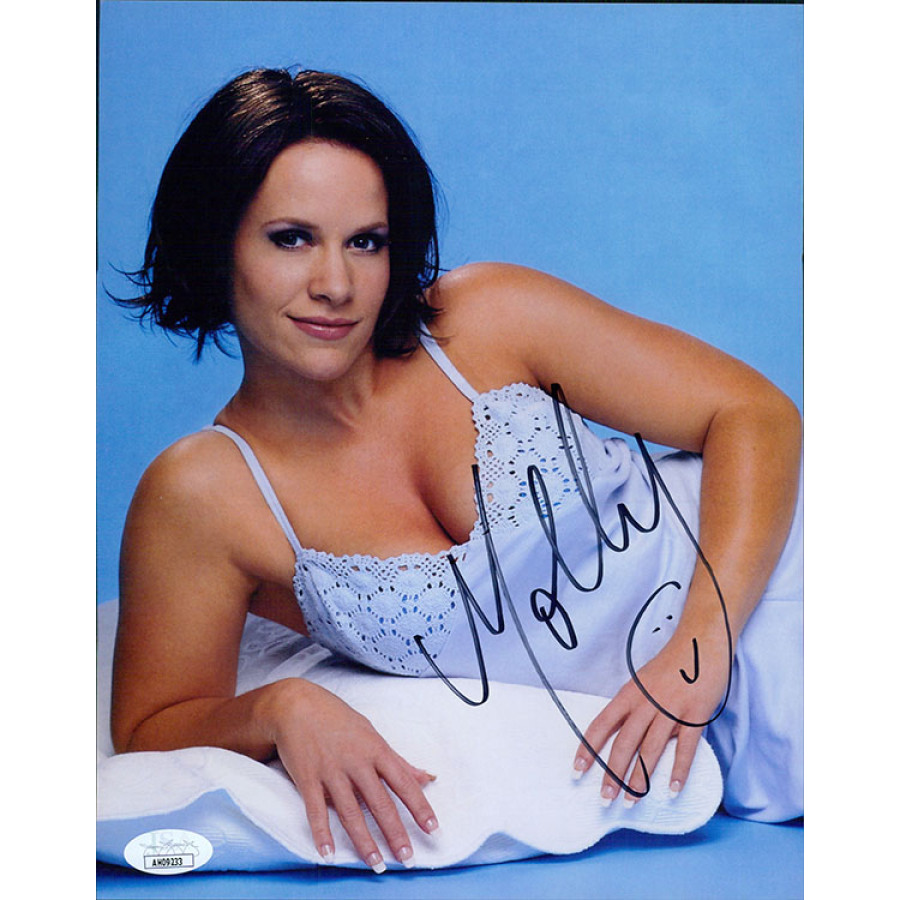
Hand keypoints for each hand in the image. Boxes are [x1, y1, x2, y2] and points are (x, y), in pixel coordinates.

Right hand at [268, 679, 438, 870]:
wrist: (296, 705)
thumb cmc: (337, 718)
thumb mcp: (372, 733)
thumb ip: (398, 760)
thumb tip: (427, 777)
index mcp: (375, 749)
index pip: (403, 782)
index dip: (419, 806)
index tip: (432, 828)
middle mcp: (356, 761)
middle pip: (379, 802)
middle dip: (395, 832)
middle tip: (407, 857)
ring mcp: (331, 771)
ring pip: (350, 811)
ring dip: (364, 840)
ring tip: (376, 863)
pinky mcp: (307, 778)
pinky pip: (315, 810)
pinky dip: (321, 833)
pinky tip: (328, 854)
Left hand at [572, 627, 729, 804]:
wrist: (700, 643)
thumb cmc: (670, 665)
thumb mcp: (642, 682)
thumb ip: (631, 707)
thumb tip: (616, 734)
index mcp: (629, 694)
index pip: (601, 724)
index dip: (588, 748)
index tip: (577, 770)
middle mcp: (646, 703)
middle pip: (624, 743)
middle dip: (612, 773)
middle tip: (605, 799)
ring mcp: (671, 709)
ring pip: (651, 749)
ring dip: (640, 778)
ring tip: (631, 801)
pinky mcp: (696, 714)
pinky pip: (686, 746)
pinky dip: (679, 770)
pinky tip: (673, 789)